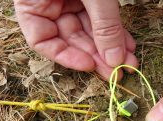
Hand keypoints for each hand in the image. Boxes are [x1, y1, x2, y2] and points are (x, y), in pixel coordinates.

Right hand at [14, 0, 137, 79]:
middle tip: (118, 70)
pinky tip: (127, 44)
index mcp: (34, 0)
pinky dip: (114, 32)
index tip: (88, 65)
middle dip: (97, 55)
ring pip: (89, 31)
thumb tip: (115, 60)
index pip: (41, 40)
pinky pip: (100, 19)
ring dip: (110, 47)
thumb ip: (104, 25)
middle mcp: (50, 2)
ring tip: (129, 60)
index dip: (64, 56)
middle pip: (71, 39)